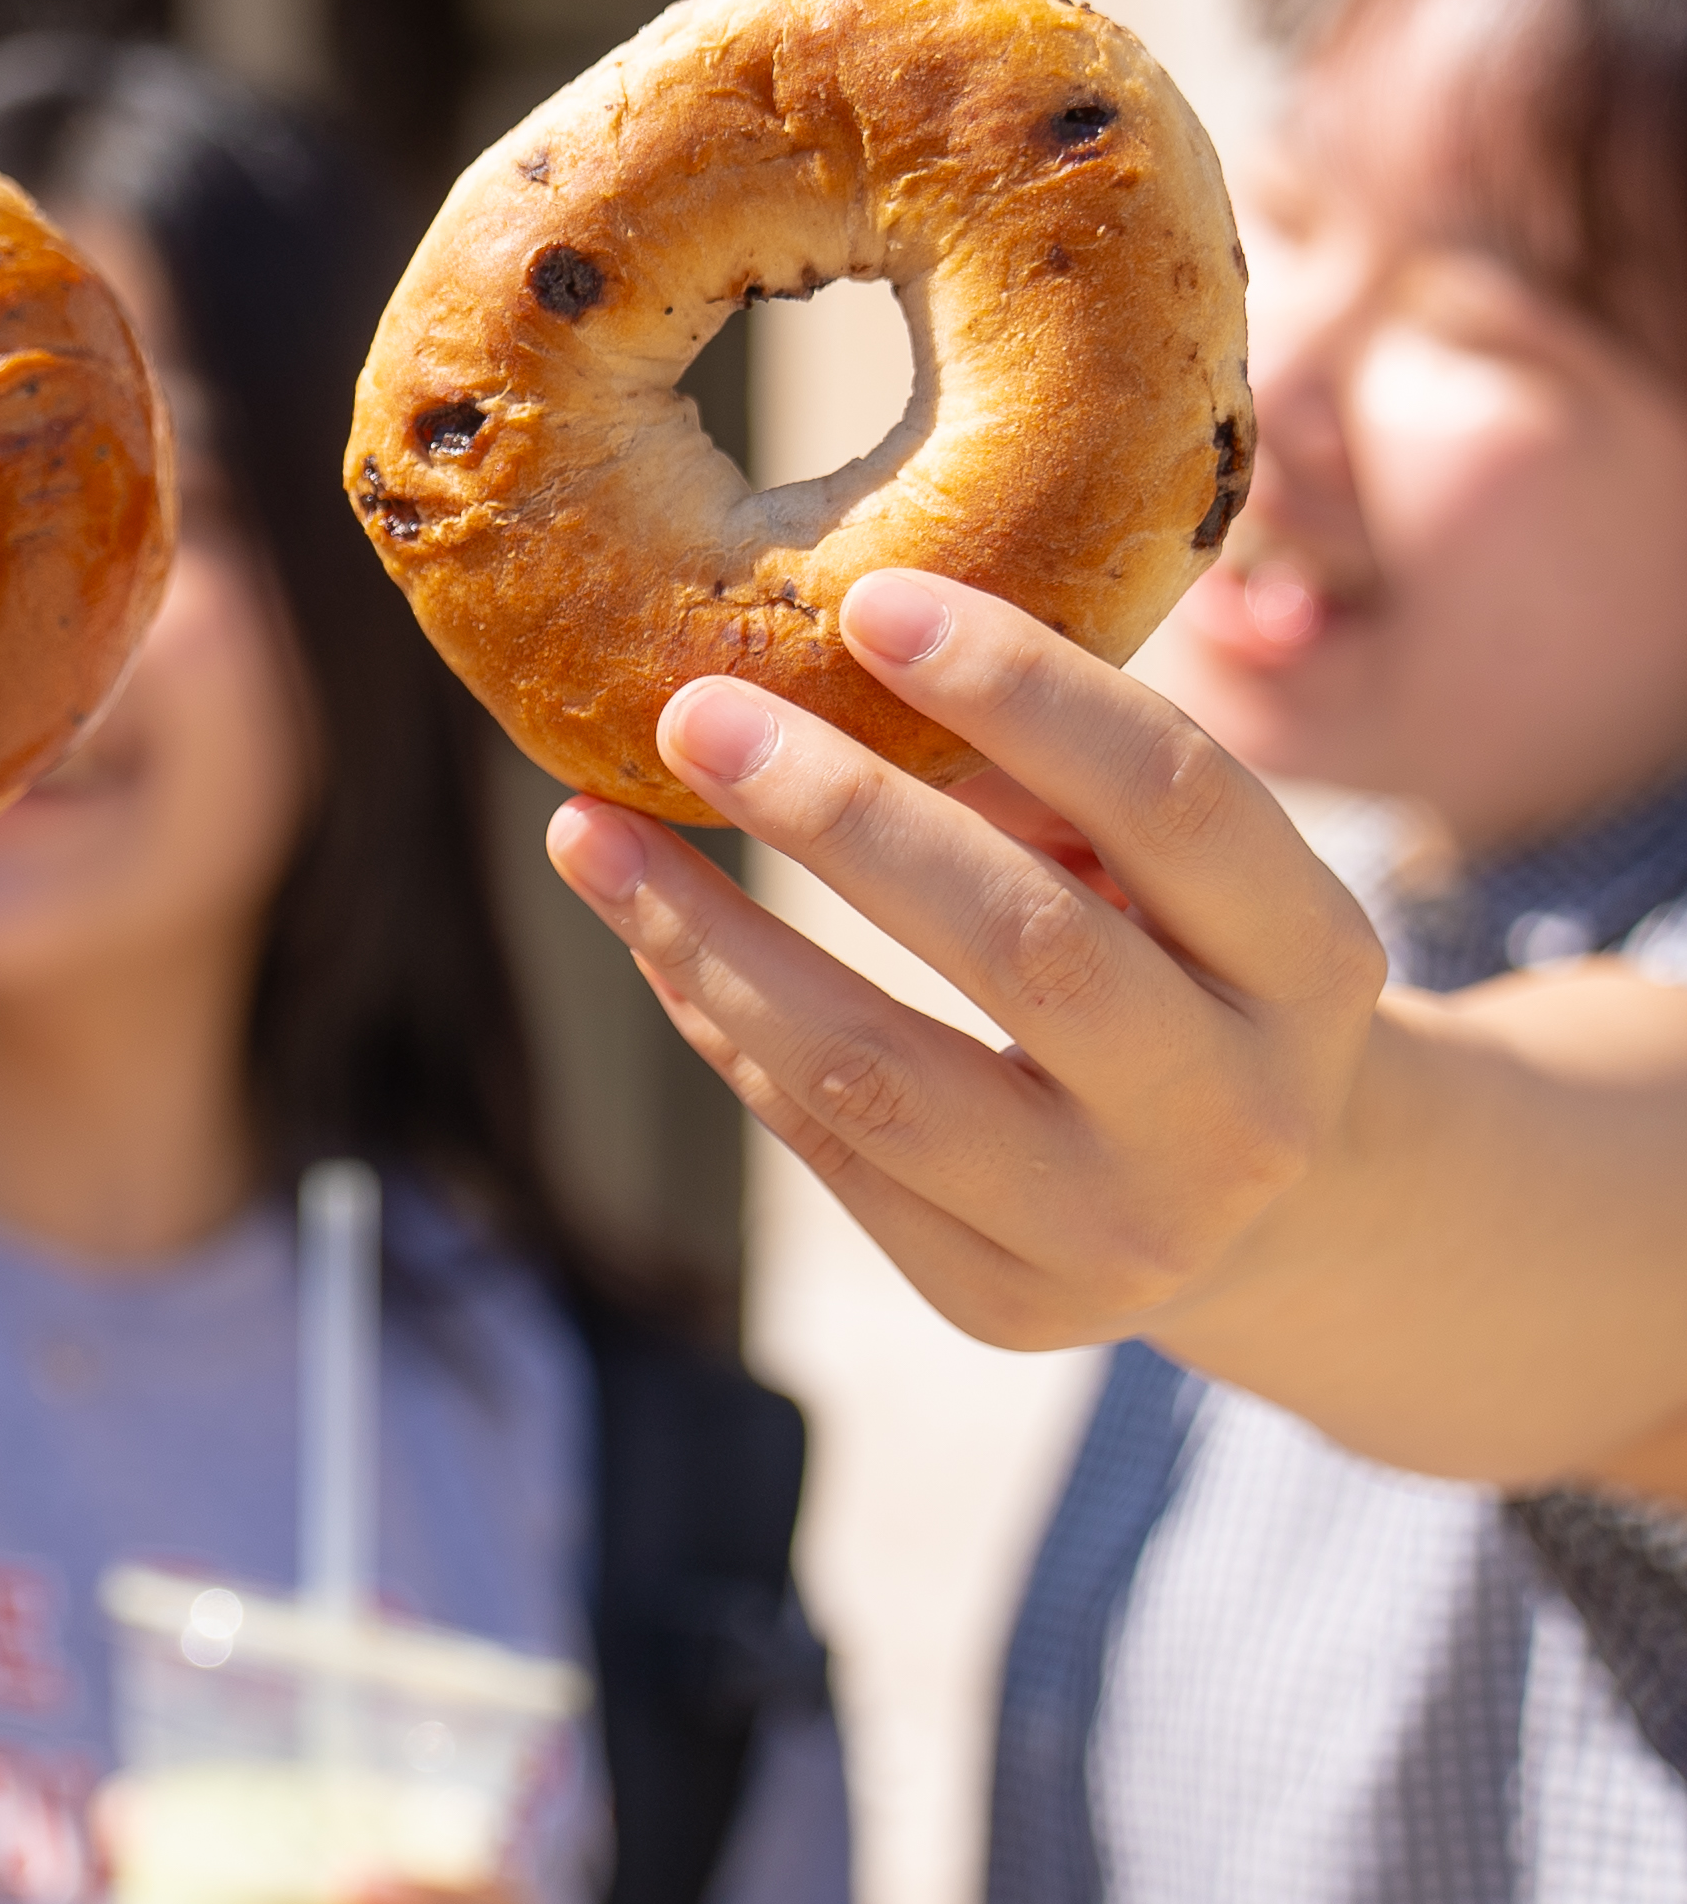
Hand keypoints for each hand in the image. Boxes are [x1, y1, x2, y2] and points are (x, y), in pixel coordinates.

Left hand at [540, 564, 1387, 1355]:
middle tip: (693, 709)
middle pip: (1022, 941)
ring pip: (876, 1069)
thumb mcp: (1187, 876)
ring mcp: (1121, 1231)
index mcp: (1315, 964)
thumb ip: (1059, 784)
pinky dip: (719, 1014)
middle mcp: (1240, 1115)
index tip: (869, 600)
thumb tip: (833, 664)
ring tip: (588, 827)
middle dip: (838, 812)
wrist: (1278, 1213)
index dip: (1024, 688)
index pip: (1173, 797)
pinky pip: (822, 1139)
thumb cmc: (1189, 969)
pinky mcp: (1004, 1302)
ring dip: (709, 934)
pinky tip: (644, 921)